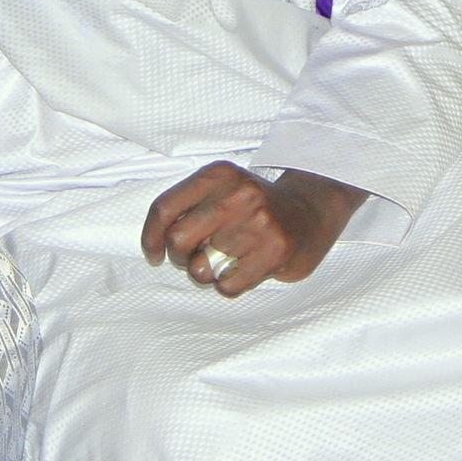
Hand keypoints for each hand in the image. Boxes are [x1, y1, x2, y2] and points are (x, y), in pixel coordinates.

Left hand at [140, 162, 364, 294]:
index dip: (150, 237)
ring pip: (201, 269)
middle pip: (178, 241)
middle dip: (181, 257)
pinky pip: (227, 286)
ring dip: (208, 273)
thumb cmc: (254, 207)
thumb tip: (155, 244)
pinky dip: (231, 285)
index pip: (164, 208)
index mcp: (219, 175)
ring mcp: (258, 223)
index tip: (154, 253)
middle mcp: (238, 194)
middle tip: (199, 255)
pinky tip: (247, 268)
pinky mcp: (275, 251)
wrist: (311, 211)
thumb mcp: (222, 188)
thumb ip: (188, 207)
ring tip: (228, 260)